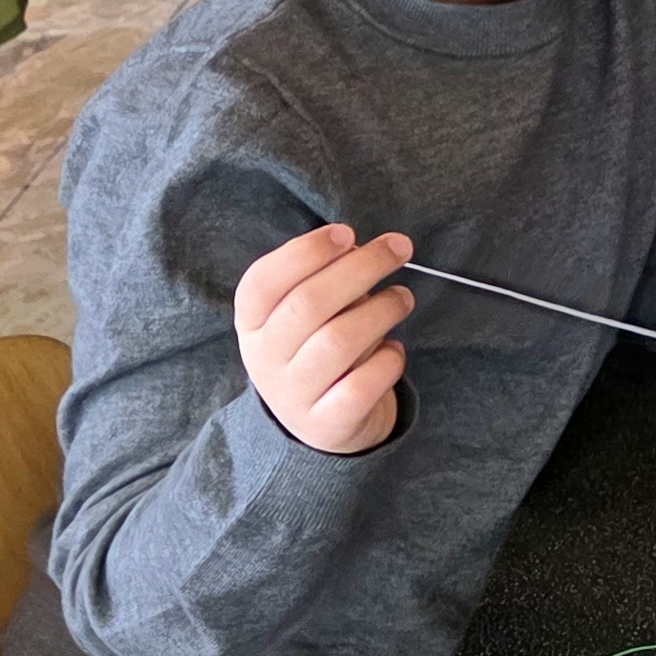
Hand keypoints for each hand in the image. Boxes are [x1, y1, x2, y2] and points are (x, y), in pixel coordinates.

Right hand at [234, 221, 412, 454]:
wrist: (323, 421)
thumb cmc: (319, 345)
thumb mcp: (310, 311)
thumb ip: (328, 277)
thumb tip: (360, 248)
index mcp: (252, 322)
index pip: (262, 282)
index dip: (305, 252)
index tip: (347, 232)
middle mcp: (264, 358)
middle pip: (308, 303)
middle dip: (362, 267)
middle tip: (400, 247)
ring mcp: (292, 395)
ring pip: (337, 342)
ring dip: (381, 310)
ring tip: (403, 298)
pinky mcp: (326, 423)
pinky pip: (361, 386)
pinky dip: (388, 361)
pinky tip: (394, 350)